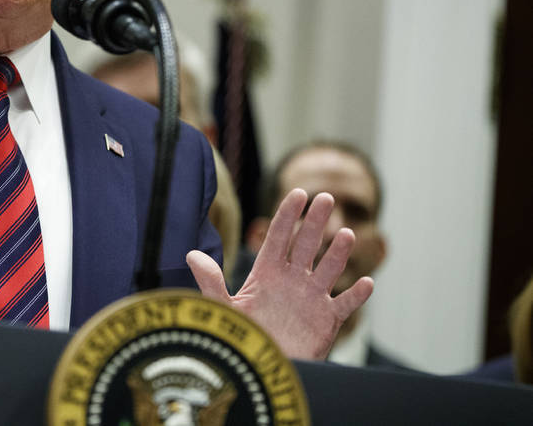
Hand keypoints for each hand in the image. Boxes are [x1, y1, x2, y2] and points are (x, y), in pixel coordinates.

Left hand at [186, 188, 374, 360]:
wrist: (262, 366)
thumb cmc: (243, 334)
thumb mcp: (224, 307)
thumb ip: (211, 281)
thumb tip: (191, 254)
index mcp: (267, 272)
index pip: (279, 237)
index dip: (288, 215)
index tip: (298, 193)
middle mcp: (292, 279)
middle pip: (306, 245)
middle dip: (315, 222)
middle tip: (327, 197)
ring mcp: (311, 297)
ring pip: (328, 269)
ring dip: (338, 254)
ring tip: (347, 235)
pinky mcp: (326, 319)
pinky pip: (345, 304)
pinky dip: (356, 295)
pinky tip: (367, 283)